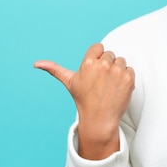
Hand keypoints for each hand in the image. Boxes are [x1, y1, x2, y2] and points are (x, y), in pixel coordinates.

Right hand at [34, 43, 134, 159]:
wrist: (99, 119)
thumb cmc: (84, 100)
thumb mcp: (69, 82)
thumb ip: (54, 69)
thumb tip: (36, 64)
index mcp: (88, 62)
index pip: (98, 47)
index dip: (97, 58)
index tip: (94, 71)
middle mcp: (103, 65)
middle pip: (110, 54)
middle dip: (107, 66)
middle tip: (101, 82)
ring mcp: (117, 71)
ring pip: (120, 61)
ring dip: (117, 71)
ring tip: (109, 85)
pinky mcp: (128, 78)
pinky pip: (130, 69)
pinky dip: (126, 78)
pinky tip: (118, 88)